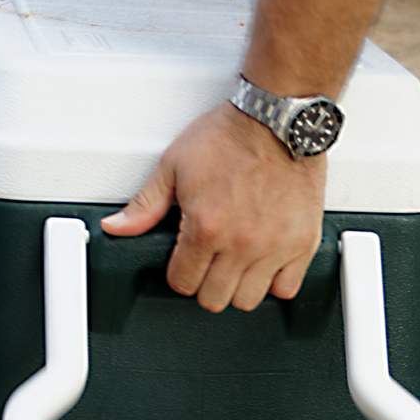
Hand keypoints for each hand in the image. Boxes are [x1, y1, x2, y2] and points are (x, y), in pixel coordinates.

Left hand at [102, 102, 325, 311]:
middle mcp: (241, 242)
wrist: (276, 119)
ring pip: (248, 300)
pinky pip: (287, 288)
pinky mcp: (303, 242)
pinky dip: (275, 282)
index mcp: (206, 227)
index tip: (185, 261)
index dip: (179, 273)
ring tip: (234, 264)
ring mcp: (275, 245)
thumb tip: (117, 227)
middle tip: (208, 262)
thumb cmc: (229, 136)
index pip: (183, 282)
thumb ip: (145, 205)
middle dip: (205, 284)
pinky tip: (263, 264)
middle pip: (214, 298)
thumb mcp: (173, 166)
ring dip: (237, 286)